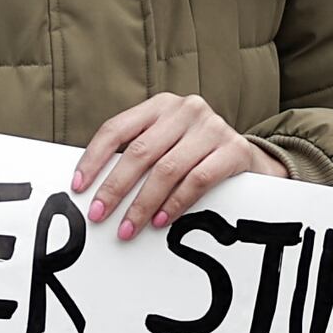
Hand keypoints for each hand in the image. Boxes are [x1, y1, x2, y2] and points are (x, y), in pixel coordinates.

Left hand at [72, 94, 277, 238]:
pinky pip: (197, 180)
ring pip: (166, 169)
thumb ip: (139, 157)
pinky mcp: (234, 149)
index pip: (117, 128)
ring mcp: (212, 127)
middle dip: (115, 188)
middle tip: (99, 214)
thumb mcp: (167, 145)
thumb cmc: (199, 156)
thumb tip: (96, 191)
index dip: (94, 158)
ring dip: (142, 204)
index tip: (80, 186)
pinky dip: (175, 204)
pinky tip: (160, 220)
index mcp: (161, 105)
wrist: (253, 161)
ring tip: (129, 227)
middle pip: (139, 151)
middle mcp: (186, 109)